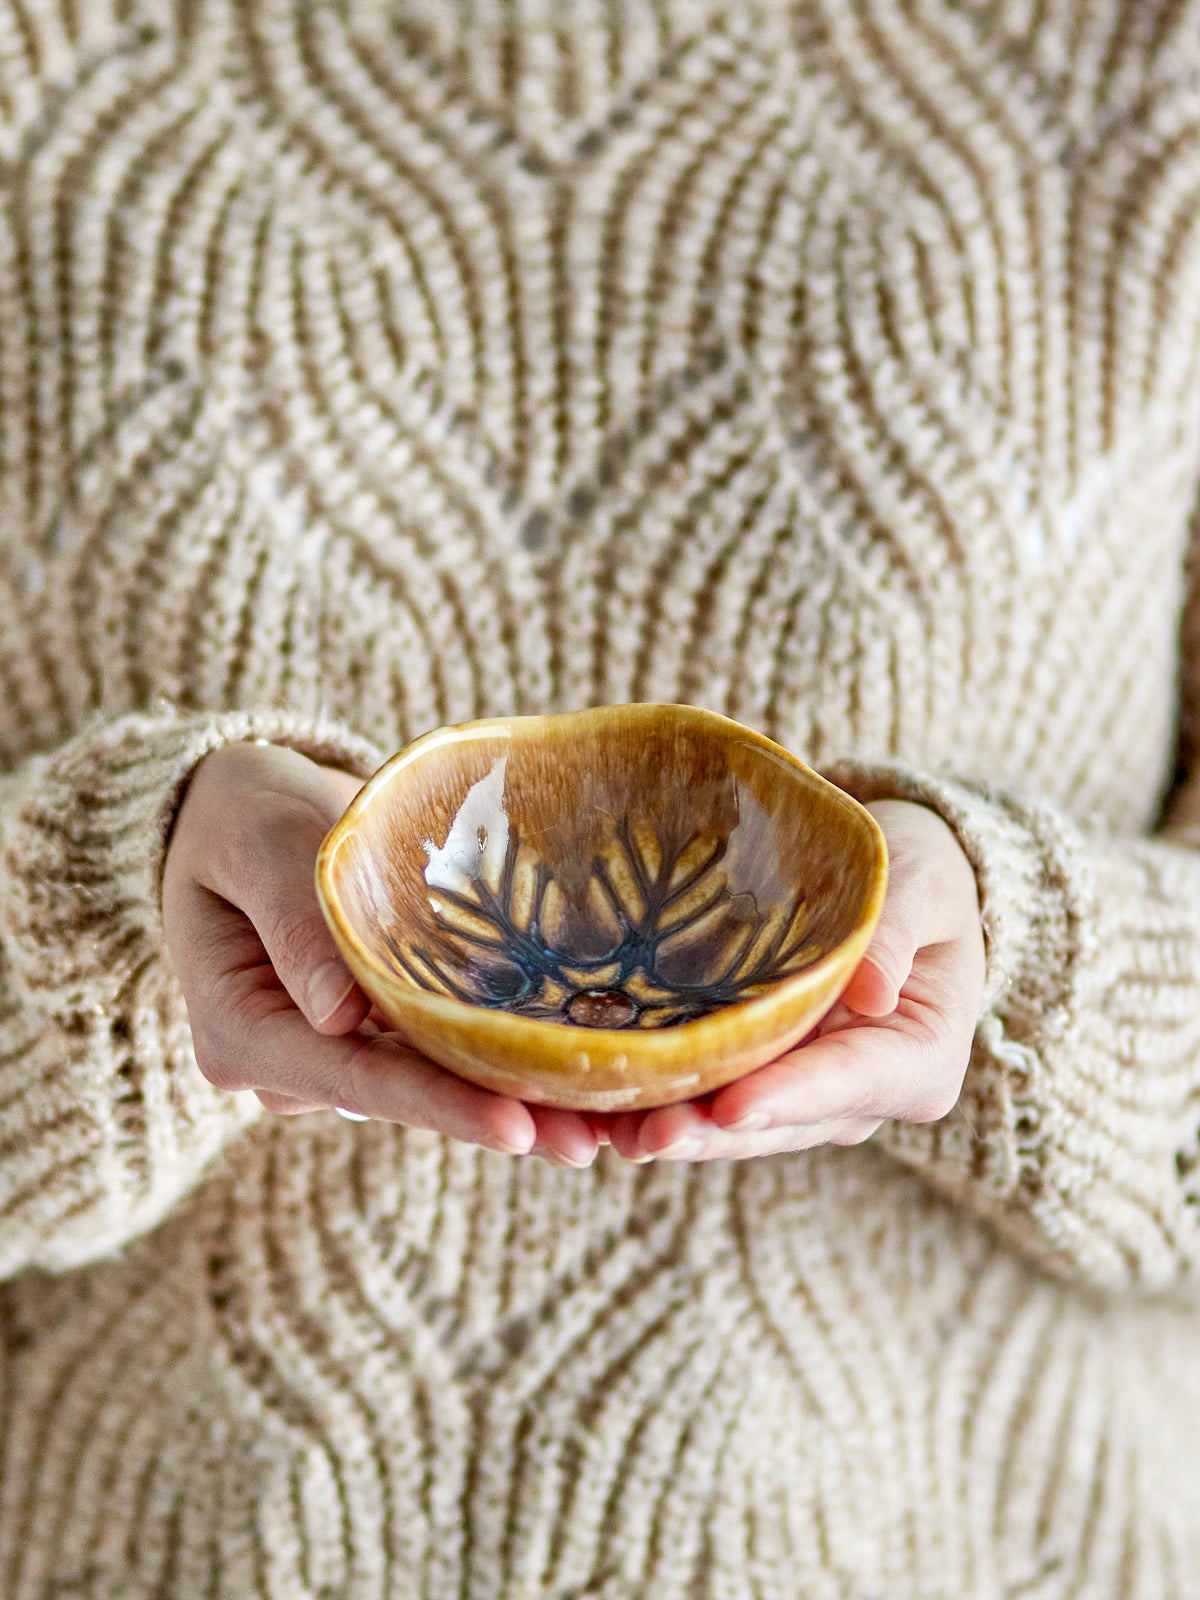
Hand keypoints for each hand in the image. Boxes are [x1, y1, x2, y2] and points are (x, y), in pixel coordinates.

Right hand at [161, 741, 599, 1165]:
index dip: (437, 1105)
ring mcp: (332, 1054)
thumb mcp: (257, 843)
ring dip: (515, 1103)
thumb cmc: (243, 816)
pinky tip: (579, 1085)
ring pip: (431, 1084)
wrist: (240, 812)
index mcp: (240, 1033)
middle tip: (588, 1143)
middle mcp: (286, 1065)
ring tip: (605, 1128)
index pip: (354, 1078)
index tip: (516, 1127)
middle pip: (403, 1097)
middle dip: (497, 1120)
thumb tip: (340, 1017)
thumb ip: (294, 920)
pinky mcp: (373, 1032)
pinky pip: (440, 1053)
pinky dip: (503, 1064)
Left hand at [605, 799, 985, 1163]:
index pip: (850, 1083)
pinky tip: (600, 1109)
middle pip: (780, 1124)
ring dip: (674, 1128)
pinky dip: (656, 1102)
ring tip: (610, 1133)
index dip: (789, 1098)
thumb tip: (874, 992)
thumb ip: (897, 932)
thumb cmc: (918, 873)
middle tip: (647, 1136)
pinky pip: (706, 1098)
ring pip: (735, 1126)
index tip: (733, 1107)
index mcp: (918, 1059)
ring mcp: (805, 1096)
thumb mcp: (923, 882)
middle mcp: (860, 1097)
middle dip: (711, 1132)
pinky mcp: (758, 1077)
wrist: (896, 885)